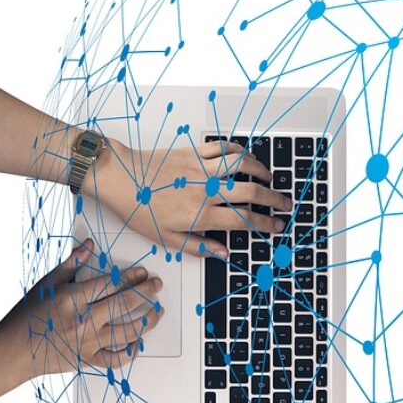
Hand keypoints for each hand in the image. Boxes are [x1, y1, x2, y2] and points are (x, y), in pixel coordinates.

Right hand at [0, 239, 164, 379]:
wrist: (12, 352)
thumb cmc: (26, 317)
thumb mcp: (46, 285)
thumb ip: (70, 265)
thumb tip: (89, 245)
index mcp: (71, 300)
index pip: (110, 284)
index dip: (131, 277)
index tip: (143, 272)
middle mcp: (82, 321)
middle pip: (124, 305)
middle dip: (146, 293)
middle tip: (156, 286)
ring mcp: (87, 342)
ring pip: (127, 332)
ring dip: (147, 321)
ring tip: (157, 312)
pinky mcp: (88, 360)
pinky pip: (117, 359)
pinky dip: (131, 352)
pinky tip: (139, 342)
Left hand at [86, 139, 291, 257]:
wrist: (118, 177)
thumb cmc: (137, 208)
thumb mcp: (166, 238)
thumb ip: (199, 246)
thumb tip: (224, 254)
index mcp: (200, 214)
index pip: (244, 220)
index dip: (265, 224)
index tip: (277, 226)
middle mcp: (206, 190)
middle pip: (251, 192)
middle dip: (274, 198)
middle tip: (285, 203)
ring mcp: (201, 169)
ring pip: (242, 166)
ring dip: (261, 170)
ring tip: (269, 178)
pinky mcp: (193, 152)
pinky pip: (224, 148)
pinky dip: (239, 151)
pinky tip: (245, 156)